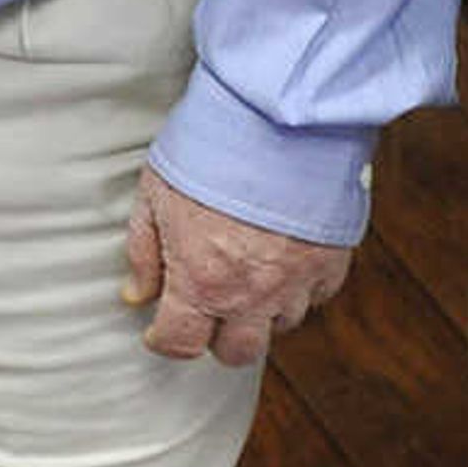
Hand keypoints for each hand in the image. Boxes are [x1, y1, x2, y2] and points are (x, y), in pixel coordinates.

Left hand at [119, 165, 353, 368]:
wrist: (274, 113)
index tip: (161, 326)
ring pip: (280, 326)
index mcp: (201, 281)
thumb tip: (136, 293)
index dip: (164, 339)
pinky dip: (299, 288)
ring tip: (246, 275)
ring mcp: (296, 280)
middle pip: (236, 353)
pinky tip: (283, 260)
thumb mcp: (154, 192)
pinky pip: (316, 295)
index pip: (180, 344)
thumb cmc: (209, 147)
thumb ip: (143, 250)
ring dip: (260, 312)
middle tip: (206, 305)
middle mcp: (251, 293)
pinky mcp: (331, 259)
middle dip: (216, 337)